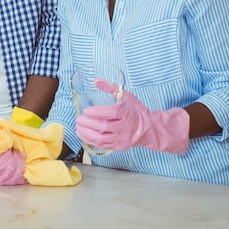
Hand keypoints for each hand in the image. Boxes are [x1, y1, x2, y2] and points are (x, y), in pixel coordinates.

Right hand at [0, 149, 27, 185]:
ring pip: (11, 169)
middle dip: (7, 155)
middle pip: (0, 167)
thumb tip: (0, 135)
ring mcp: (2, 181)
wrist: (4, 163)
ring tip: (17, 150)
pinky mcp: (13, 183)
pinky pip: (20, 174)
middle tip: (10, 147)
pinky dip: (22, 163)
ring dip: (16, 157)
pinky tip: (23, 156)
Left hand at [75, 81, 189, 153]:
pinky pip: (103, 146)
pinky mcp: (119, 147)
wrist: (150, 129)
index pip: (111, 113)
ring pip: (101, 139)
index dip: (97, 112)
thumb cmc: (136, 111)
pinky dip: (91, 141)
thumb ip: (110, 88)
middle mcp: (125, 127)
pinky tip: (83, 135)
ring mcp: (122, 139)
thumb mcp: (126, 96)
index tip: (86, 110)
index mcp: (127, 113)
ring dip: (87, 133)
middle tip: (79, 119)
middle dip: (88, 123)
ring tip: (78, 127)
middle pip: (104, 127)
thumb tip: (96, 81)